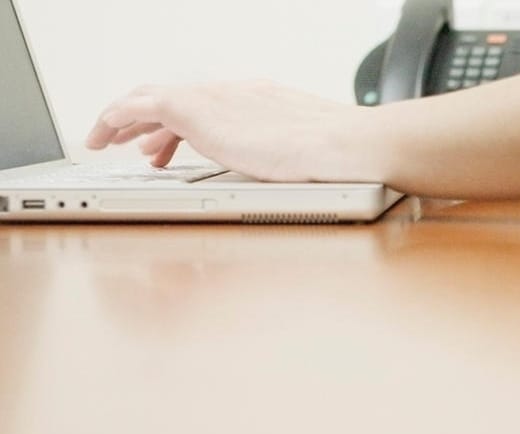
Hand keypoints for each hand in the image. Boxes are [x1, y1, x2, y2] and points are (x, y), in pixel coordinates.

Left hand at [85, 81, 383, 183]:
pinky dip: (115, 118)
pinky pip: (136, 107)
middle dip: (146, 120)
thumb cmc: (339, 161)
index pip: (206, 107)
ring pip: (149, 99)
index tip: (169, 147)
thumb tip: (290, 182)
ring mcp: (211, 100)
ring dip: (124, 120)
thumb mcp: (308, 157)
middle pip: (173, 98)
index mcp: (258, 102)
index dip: (182, 127)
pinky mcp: (193, 111)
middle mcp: (230, 94)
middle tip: (130, 142)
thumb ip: (287, 160)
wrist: (344, 146)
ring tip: (106, 140)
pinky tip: (103, 134)